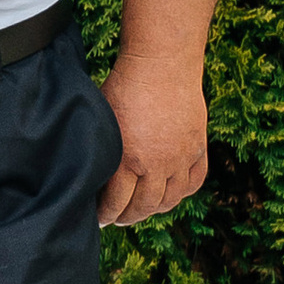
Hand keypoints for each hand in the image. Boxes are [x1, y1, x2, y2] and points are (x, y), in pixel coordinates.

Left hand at [95, 52, 209, 229]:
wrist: (161, 64)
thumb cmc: (122, 87)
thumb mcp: (102, 120)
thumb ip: (99, 149)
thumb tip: (85, 172)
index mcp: (127, 159)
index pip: (115, 203)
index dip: (105, 215)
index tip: (98, 218)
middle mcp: (157, 165)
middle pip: (143, 207)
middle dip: (127, 217)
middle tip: (118, 219)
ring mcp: (180, 158)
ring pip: (170, 200)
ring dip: (154, 209)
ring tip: (141, 209)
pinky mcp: (198, 149)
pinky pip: (194, 183)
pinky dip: (181, 194)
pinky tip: (168, 194)